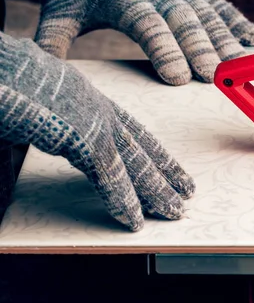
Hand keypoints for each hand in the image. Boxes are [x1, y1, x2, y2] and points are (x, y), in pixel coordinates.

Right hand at [0, 32, 195, 230]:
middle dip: (163, 172)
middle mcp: (95, 105)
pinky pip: (108, 174)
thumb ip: (48, 134)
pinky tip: (134, 219)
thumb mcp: (31, 111)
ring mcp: (91, 118)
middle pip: (140, 145)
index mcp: (85, 96)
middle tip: (185, 194)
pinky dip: (122, 199)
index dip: (152, 151)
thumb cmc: (4, 83)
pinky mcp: (80, 134)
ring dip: (154, 191)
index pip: (130, 129)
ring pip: (133, 162)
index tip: (168, 168)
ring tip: (174, 212)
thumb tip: (47, 153)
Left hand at [34, 0, 253, 84]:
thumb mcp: (63, 9)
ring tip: (240, 64)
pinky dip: (238, 22)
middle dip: (201, 49)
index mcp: (125, 0)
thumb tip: (39, 64)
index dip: (165, 50)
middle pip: (184, 22)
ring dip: (226, 40)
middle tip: (216, 76)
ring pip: (207, 15)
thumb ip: (53, 36)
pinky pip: (220, 6)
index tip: (178, 77)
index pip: (149, 26)